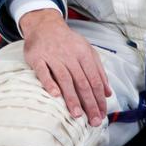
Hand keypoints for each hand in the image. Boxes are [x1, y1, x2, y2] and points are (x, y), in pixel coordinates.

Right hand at [20, 9, 111, 125]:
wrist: (44, 25)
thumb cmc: (67, 42)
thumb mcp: (87, 51)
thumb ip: (98, 71)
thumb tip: (108, 93)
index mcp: (84, 54)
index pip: (94, 80)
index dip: (99, 98)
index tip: (102, 114)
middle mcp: (69, 55)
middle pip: (82, 82)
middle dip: (89, 103)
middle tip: (93, 120)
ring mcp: (53, 56)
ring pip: (65, 79)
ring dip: (71, 97)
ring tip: (77, 114)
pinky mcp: (37, 57)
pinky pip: (43, 71)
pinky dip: (49, 83)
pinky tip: (54, 95)